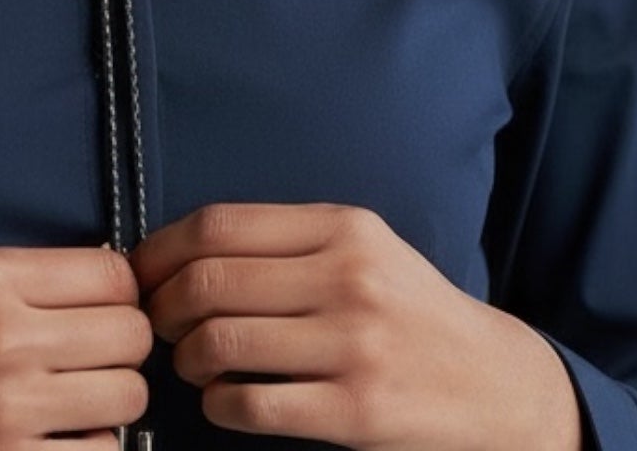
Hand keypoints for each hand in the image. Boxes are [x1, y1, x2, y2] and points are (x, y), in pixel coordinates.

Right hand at [0, 243, 153, 450]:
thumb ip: (29, 282)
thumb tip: (117, 287)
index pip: (114, 276)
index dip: (118, 295)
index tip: (102, 310)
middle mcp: (3, 340)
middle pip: (132, 337)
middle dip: (120, 348)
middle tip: (89, 360)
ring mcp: (7, 412)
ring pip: (127, 400)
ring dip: (110, 403)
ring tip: (73, 402)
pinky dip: (88, 450)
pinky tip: (54, 440)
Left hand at [127, 202, 582, 449]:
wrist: (495, 385)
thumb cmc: (408, 312)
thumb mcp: (362, 250)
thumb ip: (286, 243)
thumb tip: (179, 251)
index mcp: (342, 226)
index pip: (218, 224)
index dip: (162, 250)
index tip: (142, 272)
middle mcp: (347, 277)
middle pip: (209, 282)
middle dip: (161, 307)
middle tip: (156, 325)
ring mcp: (353, 347)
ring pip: (220, 342)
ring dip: (185, 358)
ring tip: (190, 364)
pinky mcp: (356, 413)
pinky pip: (251, 404)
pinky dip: (218, 404)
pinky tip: (223, 401)